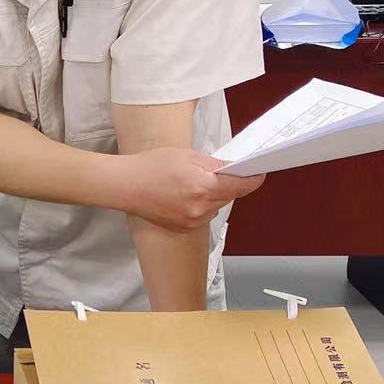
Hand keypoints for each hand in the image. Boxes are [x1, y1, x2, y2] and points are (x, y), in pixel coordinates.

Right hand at [121, 148, 264, 231]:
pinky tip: (184, 195)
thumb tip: (233, 169)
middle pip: (230, 196)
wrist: (125, 186)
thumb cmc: (151, 166)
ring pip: (216, 206)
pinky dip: (201, 205)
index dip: (253, 178)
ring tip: (192, 184)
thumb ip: (214, 164)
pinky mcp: (184, 227)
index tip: (259, 172)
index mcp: (204, 187)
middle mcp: (201, 208)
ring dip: (214, 196)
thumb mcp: (187, 155)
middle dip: (228, 184)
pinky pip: (203, 215)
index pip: (241, 186)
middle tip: (216, 172)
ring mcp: (192, 221)